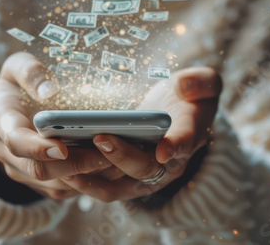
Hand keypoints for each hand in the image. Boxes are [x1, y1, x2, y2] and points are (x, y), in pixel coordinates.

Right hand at [0, 52, 113, 199]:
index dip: (37, 148)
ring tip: (116, 164)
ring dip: (84, 178)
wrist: (10, 108)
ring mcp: (21, 169)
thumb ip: (29, 71)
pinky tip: (110, 170)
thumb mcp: (18, 66)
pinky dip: (86, 184)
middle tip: (105, 156)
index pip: (16, 141)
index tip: (62, 148)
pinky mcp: (37, 181)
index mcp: (2, 121)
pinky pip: (62, 190)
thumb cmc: (20, 83)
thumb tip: (48, 89)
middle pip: (38, 170)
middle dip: (73, 165)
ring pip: (54, 185)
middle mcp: (6, 151)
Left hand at [60, 67, 221, 201]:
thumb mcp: (205, 84)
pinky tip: (64, 170)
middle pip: (144, 169)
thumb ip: (203, 82)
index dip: (175, 147)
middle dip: (122, 156)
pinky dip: (85, 182)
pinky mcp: (125, 181)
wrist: (178, 119)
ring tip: (70, 164)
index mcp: (189, 138)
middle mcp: (167, 165)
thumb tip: (186, 85)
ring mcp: (144, 177)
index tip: (163, 149)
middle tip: (100, 138)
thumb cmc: (188, 99)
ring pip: (119, 187)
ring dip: (96, 179)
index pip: (185, 142)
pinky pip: (104, 188)